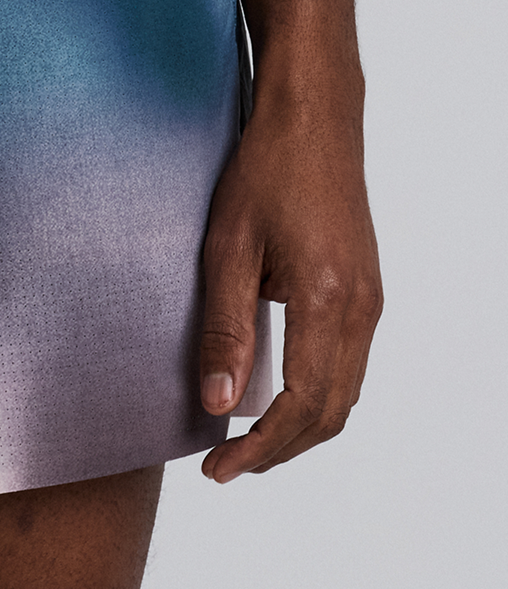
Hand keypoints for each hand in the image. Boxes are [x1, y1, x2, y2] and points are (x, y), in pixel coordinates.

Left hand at [198, 86, 382, 482]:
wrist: (315, 119)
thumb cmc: (264, 173)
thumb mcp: (226, 249)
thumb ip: (223, 330)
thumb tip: (219, 405)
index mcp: (328, 302)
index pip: (302, 406)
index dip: (260, 449)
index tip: (217, 470)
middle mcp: (362, 309)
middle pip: (331, 414)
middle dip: (279, 451)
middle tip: (224, 467)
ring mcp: (371, 301)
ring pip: (345, 394)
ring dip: (299, 429)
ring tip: (244, 442)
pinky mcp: (367, 291)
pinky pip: (349, 366)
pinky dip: (316, 397)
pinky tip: (274, 398)